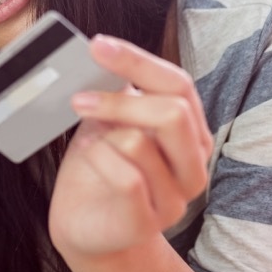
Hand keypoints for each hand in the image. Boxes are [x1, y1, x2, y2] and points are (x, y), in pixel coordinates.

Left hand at [48, 35, 212, 256]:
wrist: (85, 225)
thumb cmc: (101, 168)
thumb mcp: (111, 121)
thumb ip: (119, 92)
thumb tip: (102, 51)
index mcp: (191, 133)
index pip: (179, 85)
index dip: (138, 61)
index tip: (97, 46)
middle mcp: (193, 166)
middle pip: (173, 113)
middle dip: (120, 101)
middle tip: (79, 99)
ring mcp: (174, 199)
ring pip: (141, 143)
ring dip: (103, 137)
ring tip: (89, 146)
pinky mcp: (146, 224)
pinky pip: (125, 178)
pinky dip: (98, 160)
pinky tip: (88, 159)